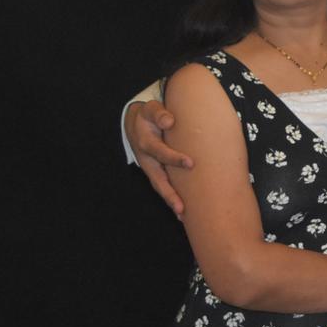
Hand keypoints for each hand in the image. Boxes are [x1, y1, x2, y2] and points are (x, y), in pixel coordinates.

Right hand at [126, 99, 191, 215]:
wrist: (135, 123)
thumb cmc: (148, 116)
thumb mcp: (150, 109)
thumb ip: (159, 113)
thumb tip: (169, 120)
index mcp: (146, 143)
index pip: (161, 152)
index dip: (174, 158)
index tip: (191, 163)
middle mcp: (147, 160)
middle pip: (157, 180)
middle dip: (169, 194)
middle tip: (182, 208)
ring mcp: (150, 168)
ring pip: (160, 187)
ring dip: (170, 201)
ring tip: (183, 216)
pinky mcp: (156, 172)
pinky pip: (163, 187)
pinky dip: (172, 199)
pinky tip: (183, 212)